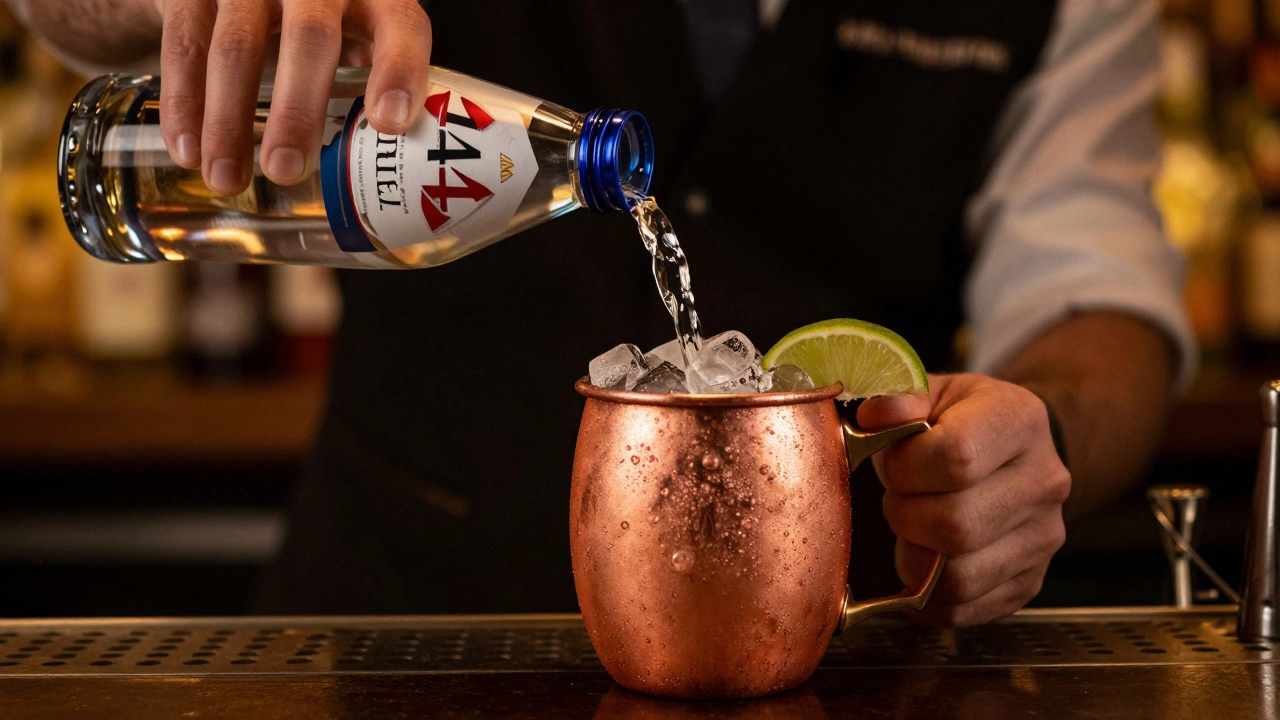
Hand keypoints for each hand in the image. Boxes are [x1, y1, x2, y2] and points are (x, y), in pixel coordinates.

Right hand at [156, 0, 431, 194]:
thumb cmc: (323, 25)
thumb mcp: (358, 43)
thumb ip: (372, 91)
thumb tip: (384, 182)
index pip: (400, 26)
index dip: (399, 71)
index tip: (389, 124)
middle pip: (310, 37)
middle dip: (298, 110)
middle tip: (286, 171)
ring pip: (236, 46)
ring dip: (229, 121)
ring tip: (228, 180)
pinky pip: (185, 44)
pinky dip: (185, 103)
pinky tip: (188, 152)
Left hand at [858, 373, 1070, 625]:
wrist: (1011, 453)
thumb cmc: (957, 422)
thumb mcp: (930, 393)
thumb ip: (897, 398)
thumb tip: (873, 416)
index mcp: (1020, 420)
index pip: (955, 458)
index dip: (905, 467)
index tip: (893, 462)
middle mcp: (1044, 481)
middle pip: (956, 525)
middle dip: (903, 515)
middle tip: (898, 498)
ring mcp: (1043, 537)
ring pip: (959, 577)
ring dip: (913, 558)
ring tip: (910, 529)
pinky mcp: (1029, 582)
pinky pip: (963, 609)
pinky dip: (926, 596)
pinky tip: (920, 562)